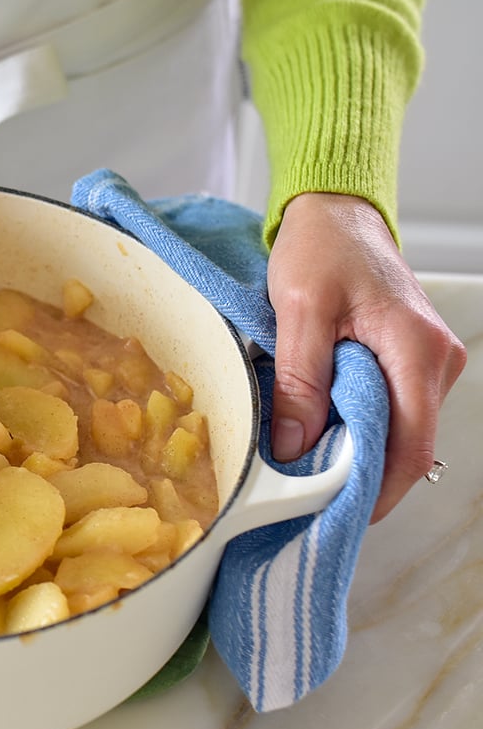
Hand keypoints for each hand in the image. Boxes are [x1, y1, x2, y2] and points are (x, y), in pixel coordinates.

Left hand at [267, 192, 466, 521]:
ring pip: (395, 431)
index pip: (409, 448)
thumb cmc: (320, 249)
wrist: (335, 211)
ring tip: (302, 474)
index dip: (373, 492)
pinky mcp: (408, 361)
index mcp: (418, 352)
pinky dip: (353, 429)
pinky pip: (387, 410)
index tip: (330, 517)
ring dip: (352, 454)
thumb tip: (294, 447)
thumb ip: (299, 381)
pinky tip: (316, 438)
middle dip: (357, 478)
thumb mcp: (299, 311)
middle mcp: (436, 362)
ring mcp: (426, 363)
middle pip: (404, 446)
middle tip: (305, 503)